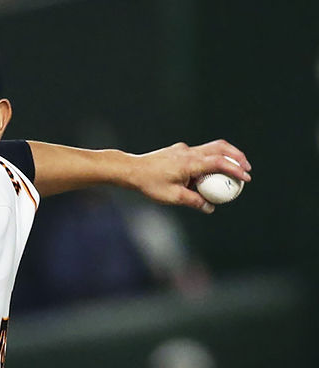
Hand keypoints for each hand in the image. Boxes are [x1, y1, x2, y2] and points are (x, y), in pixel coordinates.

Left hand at [130, 139, 251, 213]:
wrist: (132, 170)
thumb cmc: (150, 184)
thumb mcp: (172, 197)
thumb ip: (193, 201)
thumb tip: (210, 208)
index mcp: (189, 163)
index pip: (219, 163)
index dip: (235, 169)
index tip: (246, 178)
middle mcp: (189, 152)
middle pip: (221, 148)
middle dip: (237, 157)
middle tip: (247, 168)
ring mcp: (184, 149)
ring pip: (212, 147)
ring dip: (226, 156)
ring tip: (234, 168)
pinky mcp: (179, 150)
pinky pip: (200, 152)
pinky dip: (211, 158)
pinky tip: (209, 172)